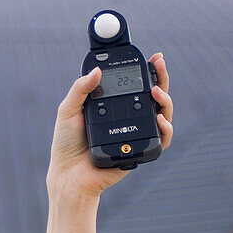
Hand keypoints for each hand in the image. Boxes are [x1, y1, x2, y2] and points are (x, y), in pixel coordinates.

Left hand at [46, 54, 173, 199]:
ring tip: (156, 91)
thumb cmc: (66, 144)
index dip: (148, 70)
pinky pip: (162, 140)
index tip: (154, 58)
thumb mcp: (68, 110)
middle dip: (162, 78)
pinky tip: (159, 120)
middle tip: (159, 66)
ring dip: (166, 100)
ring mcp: (137, 133)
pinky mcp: (141, 150)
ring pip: (163, 114)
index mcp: (114, 105)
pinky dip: (166, 129)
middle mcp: (129, 117)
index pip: (135, 84)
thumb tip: (97, 71)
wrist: (68, 174)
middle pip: (154, 96)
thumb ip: (80, 89)